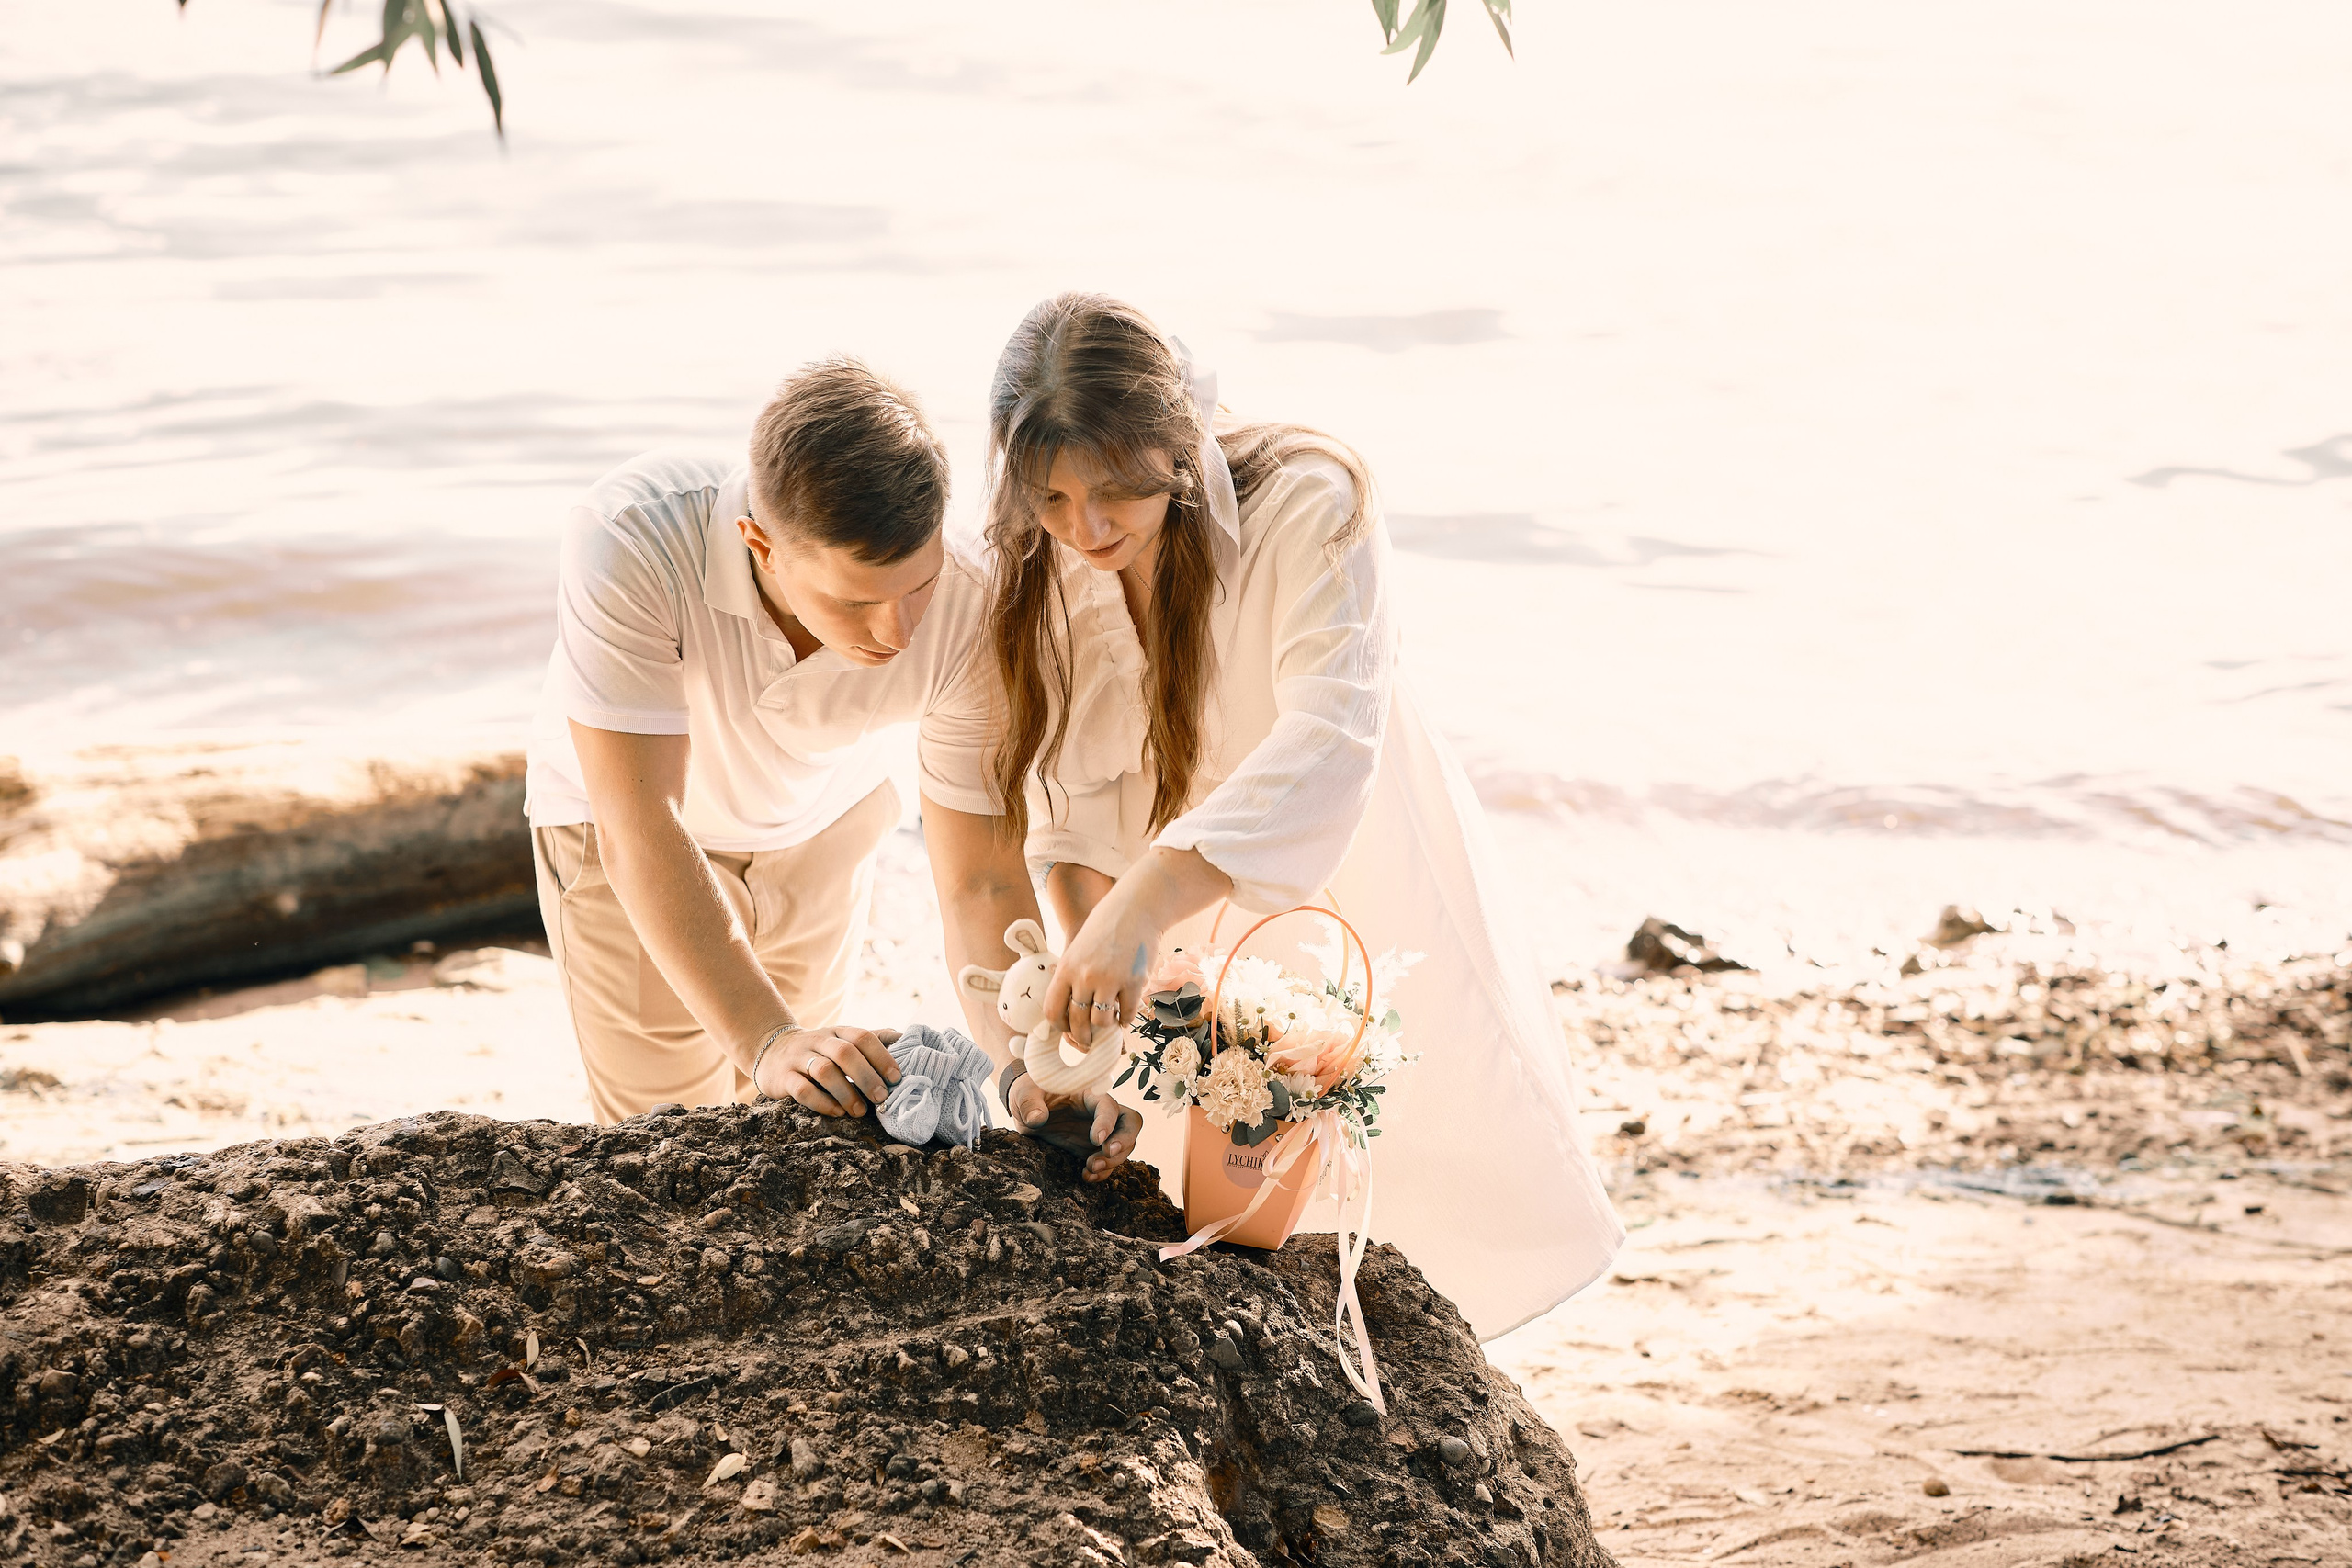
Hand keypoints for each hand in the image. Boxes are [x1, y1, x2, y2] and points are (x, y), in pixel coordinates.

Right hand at [753, 1025, 901, 1116]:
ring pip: (823, 1070)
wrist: (771, 1049)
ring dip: (845, 1092)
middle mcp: (818, 1041)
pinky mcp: (782, 1078)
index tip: (896, 1077)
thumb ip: (873, 1039)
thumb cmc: (820, 1050)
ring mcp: (798, 1058)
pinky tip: (837, 1112)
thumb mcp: (843, 1039)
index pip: (862, 1037)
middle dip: (867, 1076)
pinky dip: (821, 1102)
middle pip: (844, 1052)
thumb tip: (907, 1038)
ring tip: (860, 1111)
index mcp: (837, 1031)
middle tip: (882, 1098)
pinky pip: (801, 1090)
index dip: (881, 1056)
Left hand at [1008, 1074, 1142, 1181]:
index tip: (1096, 1140)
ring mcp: (1100, 1132)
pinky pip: (1108, 1162)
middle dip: (1124, 1141)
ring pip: (1124, 1146)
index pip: (1109, 1106)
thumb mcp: (1024, 1093)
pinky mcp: (1091, 1149)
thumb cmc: (1029, 1091)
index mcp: (1088, 1094)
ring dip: (1112, 1161)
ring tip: (1090, 1168)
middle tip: (1107, 1153)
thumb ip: (1030, 1103)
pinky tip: (1086, 1176)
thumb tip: (1037, 1118)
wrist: (1026, 1106)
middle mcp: (1100, 1113)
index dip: (1107, 1122)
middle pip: (1130, 1123)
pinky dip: (1103, 1173)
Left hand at [1043, 881, 1159, 1051]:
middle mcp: (1085, 976)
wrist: (1136, 909)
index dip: (1059, 1026)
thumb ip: (1071, 976)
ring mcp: (1110, 980)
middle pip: (1077, 1022)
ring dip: (1106, 1026)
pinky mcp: (1134, 982)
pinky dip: (1126, 1018)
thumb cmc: (1105, 927)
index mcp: (1066, 968)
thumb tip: (1069, 1010)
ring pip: (1102, 1022)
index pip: (1052, 1011)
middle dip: (1082, 1036)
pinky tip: (1125, 1013)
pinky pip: (1127, 1014)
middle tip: (1088, 1040)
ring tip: (1110, 1020)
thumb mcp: (1077, 947)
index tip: (1068, 1028)